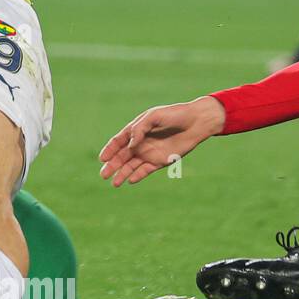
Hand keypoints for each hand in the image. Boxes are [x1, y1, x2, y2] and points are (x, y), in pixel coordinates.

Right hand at [98, 96, 225, 186]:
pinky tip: (130, 180)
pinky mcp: (161, 161)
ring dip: (122, 174)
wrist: (196, 122)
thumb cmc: (174, 115)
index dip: (109, 151)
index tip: (102, 159)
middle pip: (122, 156)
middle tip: (103, 175)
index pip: (118, 142)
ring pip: (131, 166)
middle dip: (112, 166)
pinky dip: (138, 175)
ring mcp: (150, 153)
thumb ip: (139, 129)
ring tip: (114, 183)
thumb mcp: (153, 116)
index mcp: (136, 130)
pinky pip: (146, 170)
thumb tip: (129, 146)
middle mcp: (140, 143)